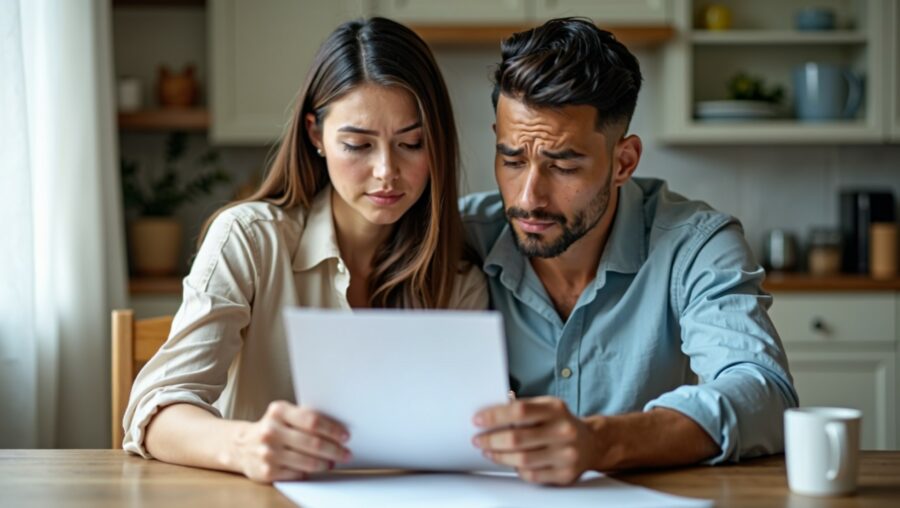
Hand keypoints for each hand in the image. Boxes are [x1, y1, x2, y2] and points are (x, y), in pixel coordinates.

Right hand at [233, 400, 351, 482]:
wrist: (240, 446)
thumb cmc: (272, 428)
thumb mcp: (284, 414)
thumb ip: (305, 417)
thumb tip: (337, 428)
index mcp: (278, 411)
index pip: (312, 421)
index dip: (333, 430)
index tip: (345, 436)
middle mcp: (271, 431)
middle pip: (313, 443)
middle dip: (334, 450)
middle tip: (346, 453)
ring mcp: (268, 452)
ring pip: (307, 462)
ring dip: (325, 463)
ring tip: (332, 462)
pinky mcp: (266, 472)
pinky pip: (297, 474)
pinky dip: (309, 473)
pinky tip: (314, 469)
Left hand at [472, 397, 595, 484]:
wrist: (592, 443)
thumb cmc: (560, 423)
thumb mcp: (546, 407)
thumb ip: (522, 409)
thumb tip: (489, 417)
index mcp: (556, 409)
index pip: (519, 411)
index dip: (494, 416)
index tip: (478, 420)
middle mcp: (563, 431)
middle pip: (517, 438)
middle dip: (491, 440)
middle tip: (478, 440)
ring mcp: (566, 454)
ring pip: (522, 459)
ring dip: (499, 456)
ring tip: (489, 451)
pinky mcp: (565, 474)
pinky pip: (532, 475)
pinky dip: (516, 469)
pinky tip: (509, 462)